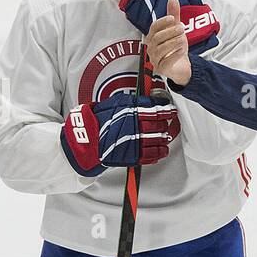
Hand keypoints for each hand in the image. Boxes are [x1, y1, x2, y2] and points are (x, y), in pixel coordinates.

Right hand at [60, 93, 180, 176]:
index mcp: (131, 111)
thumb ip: (130, 103)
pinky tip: (161, 150)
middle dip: (164, 124)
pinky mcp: (133, 155)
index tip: (170, 110)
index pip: (155, 108)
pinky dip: (159, 153)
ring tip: (164, 138)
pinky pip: (152, 155)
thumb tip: (145, 100)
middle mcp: (135, 125)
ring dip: (164, 139)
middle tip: (164, 123)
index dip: (166, 109)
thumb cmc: (96, 121)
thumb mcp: (113, 104)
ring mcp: (135, 141)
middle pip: (159, 124)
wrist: (85, 139)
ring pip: (158, 140)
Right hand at [145, 0, 195, 85]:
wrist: (181, 66)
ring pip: (161, 49)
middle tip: (182, 28)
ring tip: (183, 39)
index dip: (163, 22)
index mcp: (152, 37)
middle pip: (157, 37)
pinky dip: (175, 55)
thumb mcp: (176, 29)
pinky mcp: (161, 70)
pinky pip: (166, 62)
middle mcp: (151, 48)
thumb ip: (174, 15)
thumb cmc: (175, 47)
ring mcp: (155, 59)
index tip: (173, 18)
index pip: (154, 27)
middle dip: (170, 32)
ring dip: (174, 42)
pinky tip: (182, 50)